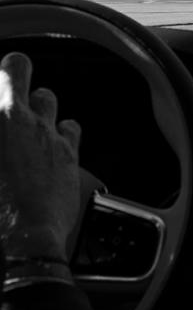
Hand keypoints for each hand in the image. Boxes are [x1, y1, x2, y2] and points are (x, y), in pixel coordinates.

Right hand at [0, 52, 80, 260]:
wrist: (24, 240)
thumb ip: (3, 142)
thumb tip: (6, 149)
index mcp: (0, 120)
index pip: (5, 70)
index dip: (0, 71)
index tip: (0, 78)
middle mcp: (18, 118)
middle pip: (18, 68)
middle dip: (13, 73)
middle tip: (8, 89)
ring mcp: (46, 132)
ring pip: (46, 97)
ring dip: (36, 106)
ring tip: (27, 125)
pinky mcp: (68, 152)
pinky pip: (69, 126)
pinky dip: (61, 132)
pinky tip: (52, 147)